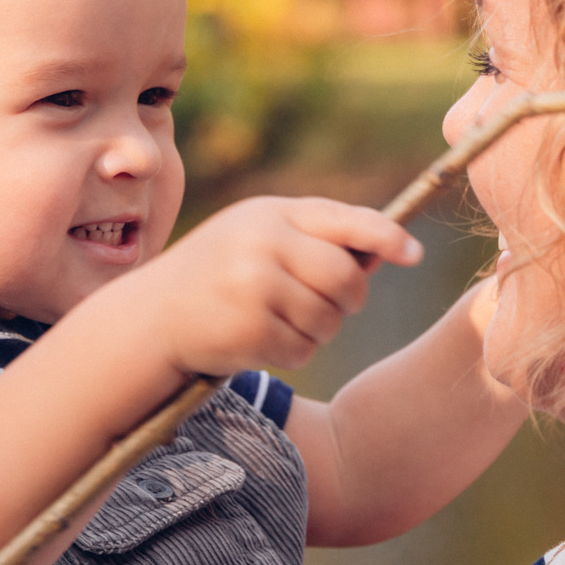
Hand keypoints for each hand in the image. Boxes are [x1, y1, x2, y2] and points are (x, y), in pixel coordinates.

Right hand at [130, 197, 421, 374]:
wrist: (152, 316)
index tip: (413, 255)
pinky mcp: (249, 330)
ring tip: (281, 319)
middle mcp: (263, 244)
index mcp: (271, 213)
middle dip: (349, 298)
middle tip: (331, 304)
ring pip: (328, 318)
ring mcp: (254, 287)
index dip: (387, 238)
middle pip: (347, 277)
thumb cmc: (218, 273)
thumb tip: (386, 251)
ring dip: (318, 329)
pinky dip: (293, 352)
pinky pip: (304, 349)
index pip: (345, 221)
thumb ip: (313, 235)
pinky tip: (263, 341)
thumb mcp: (256, 234)